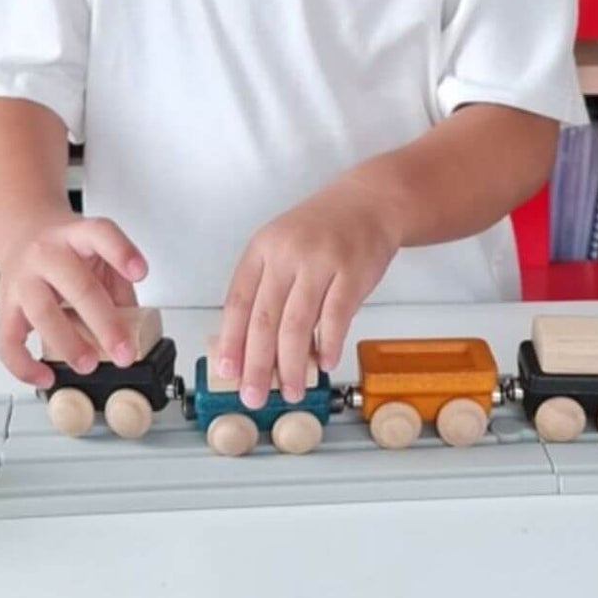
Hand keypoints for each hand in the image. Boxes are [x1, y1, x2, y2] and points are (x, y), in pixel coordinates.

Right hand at [0, 212, 148, 387]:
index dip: (121, 252)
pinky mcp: (6, 305)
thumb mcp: (99, 253)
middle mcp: (47, 253)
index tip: (140, 273)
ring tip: (89, 364)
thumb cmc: (67, 249)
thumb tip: (135, 331)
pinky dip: (24, 365)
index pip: (100, 234)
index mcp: (77, 235)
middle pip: (77, 285)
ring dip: (68, 344)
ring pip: (42, 313)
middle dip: (104, 323)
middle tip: (123, 351)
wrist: (22, 232)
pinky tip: (45, 376)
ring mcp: (23, 279)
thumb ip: (118, 285)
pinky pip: (7, 340)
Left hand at [216, 181, 400, 408]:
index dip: (230, 340)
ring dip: (292, 365)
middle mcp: (287, 253)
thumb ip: (267, 288)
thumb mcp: (283, 246)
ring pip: (297, 324)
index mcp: (262, 249)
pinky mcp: (352, 270)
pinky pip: (336, 316)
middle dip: (257, 364)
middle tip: (254, 395)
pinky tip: (324, 364)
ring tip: (292, 391)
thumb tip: (252, 346)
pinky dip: (328, 344)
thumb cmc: (323, 231)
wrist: (370, 201)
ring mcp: (320, 261)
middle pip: (264, 319)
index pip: (237, 301)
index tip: (227, 371)